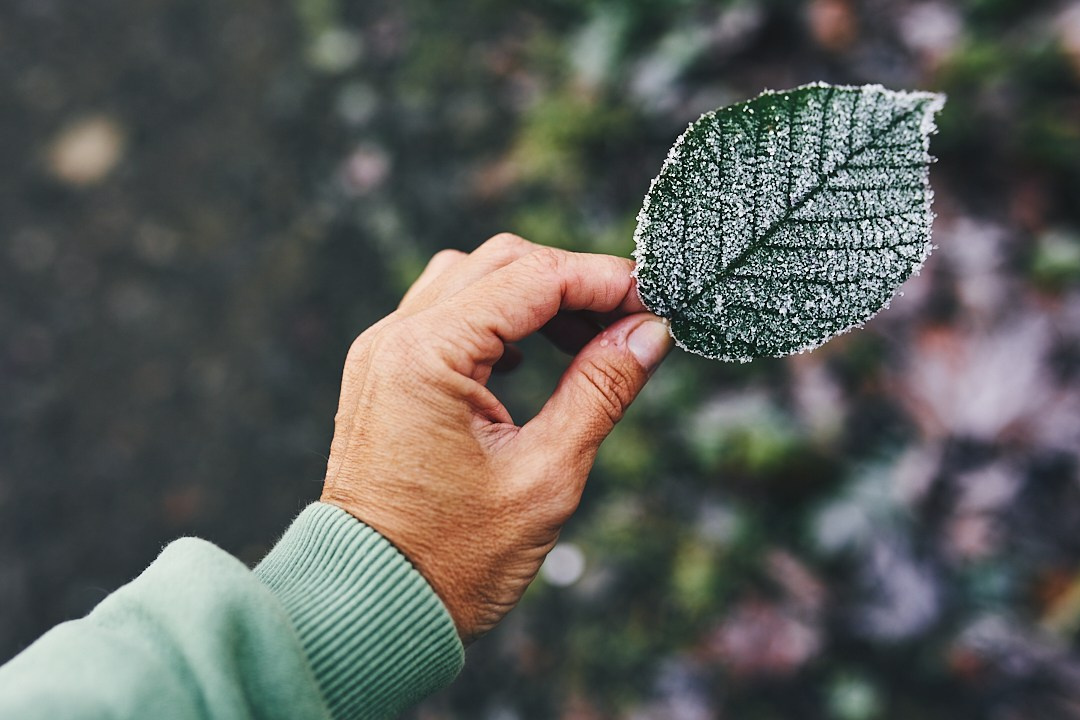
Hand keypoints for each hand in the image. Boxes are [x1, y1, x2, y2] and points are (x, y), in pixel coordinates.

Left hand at [320, 234, 672, 642]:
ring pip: (471, 280)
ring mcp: (382, 354)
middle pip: (501, 262)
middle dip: (573, 281)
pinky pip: (445, 316)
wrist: (368, 607)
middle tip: (632, 319)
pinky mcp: (383, 375)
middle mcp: (394, 339)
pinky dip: (497, 320)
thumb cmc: (453, 560)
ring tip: (589, 341)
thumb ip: (601, 390)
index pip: (533, 277)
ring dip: (534, 296)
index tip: (657, 297)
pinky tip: (532, 360)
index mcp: (427, 355)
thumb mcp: (545, 475)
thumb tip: (650, 332)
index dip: (604, 279)